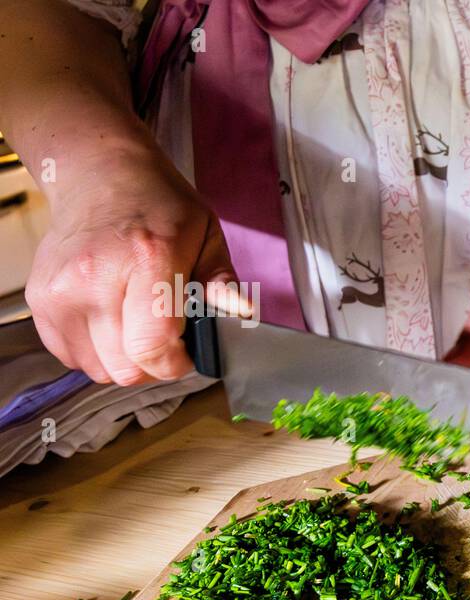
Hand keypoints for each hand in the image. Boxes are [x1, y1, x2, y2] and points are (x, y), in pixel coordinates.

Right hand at [26, 145, 240, 384]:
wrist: (99, 174)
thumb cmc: (159, 207)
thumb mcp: (206, 237)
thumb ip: (223, 283)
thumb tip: (241, 312)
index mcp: (146, 260)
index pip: (151, 346)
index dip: (175, 363)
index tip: (185, 353)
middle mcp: (95, 278)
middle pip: (125, 368)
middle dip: (153, 364)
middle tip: (164, 337)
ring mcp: (61, 291)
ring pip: (98, 369)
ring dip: (123, 360)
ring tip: (136, 325)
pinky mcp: (41, 300)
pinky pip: (71, 356)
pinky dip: (95, 351)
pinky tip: (110, 321)